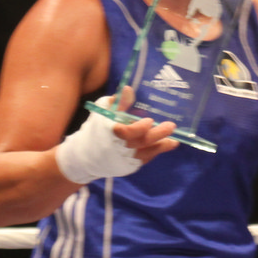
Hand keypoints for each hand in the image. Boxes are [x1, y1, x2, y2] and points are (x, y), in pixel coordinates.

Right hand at [56, 87, 176, 183]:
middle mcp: (117, 149)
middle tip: (171, 126)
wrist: (84, 157)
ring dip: (161, 146)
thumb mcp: (103, 112)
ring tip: (173, 140)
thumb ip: (118, 102)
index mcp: (109, 134)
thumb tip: (129, 89)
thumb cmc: (95, 130)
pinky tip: (164, 145)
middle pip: (141, 142)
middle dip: (158, 134)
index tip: (150, 120)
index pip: (127, 132)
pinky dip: (154, 152)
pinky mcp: (127, 168)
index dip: (140, 127)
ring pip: (146, 153)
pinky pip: (144, 160)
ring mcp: (123, 160)